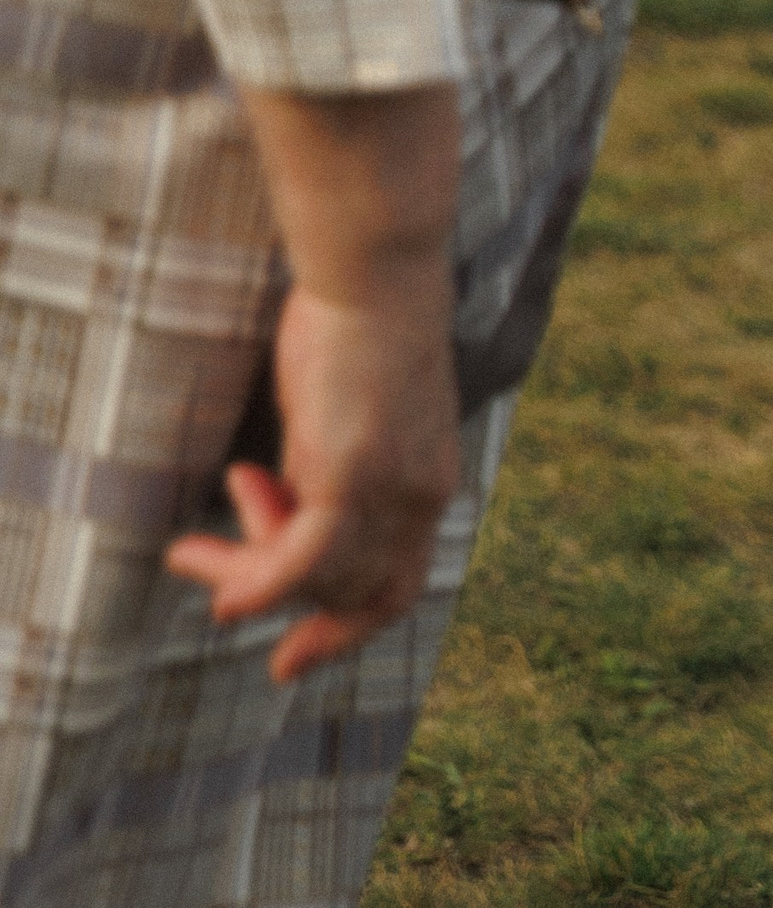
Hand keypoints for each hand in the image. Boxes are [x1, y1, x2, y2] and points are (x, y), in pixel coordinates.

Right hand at [167, 270, 461, 681]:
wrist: (376, 265)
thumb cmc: (353, 319)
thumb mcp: (339, 414)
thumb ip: (320, 468)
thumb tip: (275, 499)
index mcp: (428, 483)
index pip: (397, 588)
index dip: (344, 632)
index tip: (286, 663)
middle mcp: (421, 498)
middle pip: (339, 592)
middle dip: (264, 587)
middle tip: (195, 558)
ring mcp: (391, 491)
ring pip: (310, 580)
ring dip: (238, 573)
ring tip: (187, 551)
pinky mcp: (352, 476)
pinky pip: (297, 562)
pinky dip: (256, 583)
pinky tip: (219, 590)